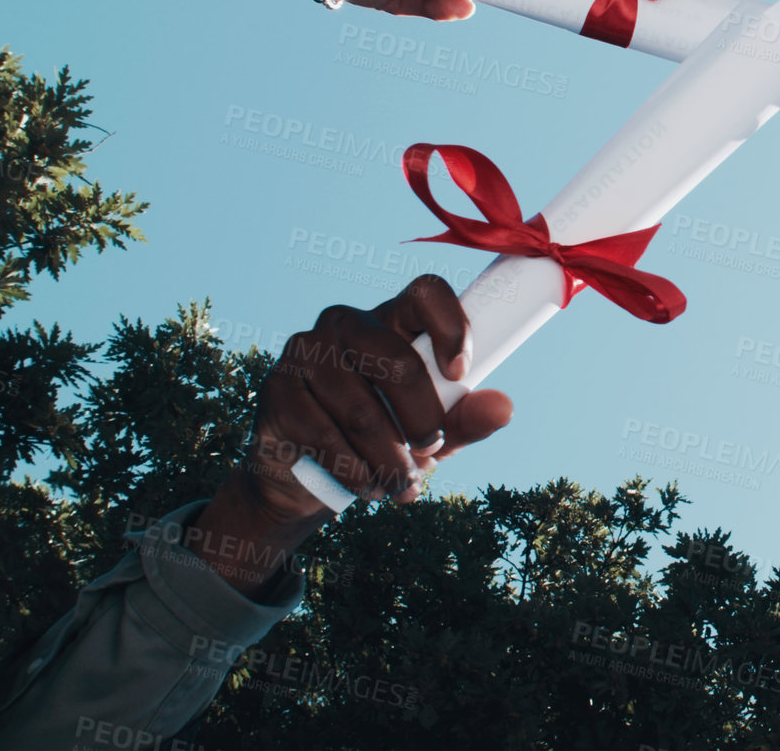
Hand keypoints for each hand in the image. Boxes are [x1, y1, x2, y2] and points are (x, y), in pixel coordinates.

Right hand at [242, 274, 513, 520]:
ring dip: (389, 461)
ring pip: (362, 410)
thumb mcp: (434, 433)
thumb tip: (504, 408)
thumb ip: (467, 418)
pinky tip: (366, 486)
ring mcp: (305, 351)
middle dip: (423, 420)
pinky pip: (322, 433)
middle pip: (397, 361)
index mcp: (391, 319)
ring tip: (401, 486)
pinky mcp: (276, 388)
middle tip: (431, 453)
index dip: (449, 325)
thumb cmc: (384, 440)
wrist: (307, 479)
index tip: (461, 372)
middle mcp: (345, 324)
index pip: (425, 293)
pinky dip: (353, 470)